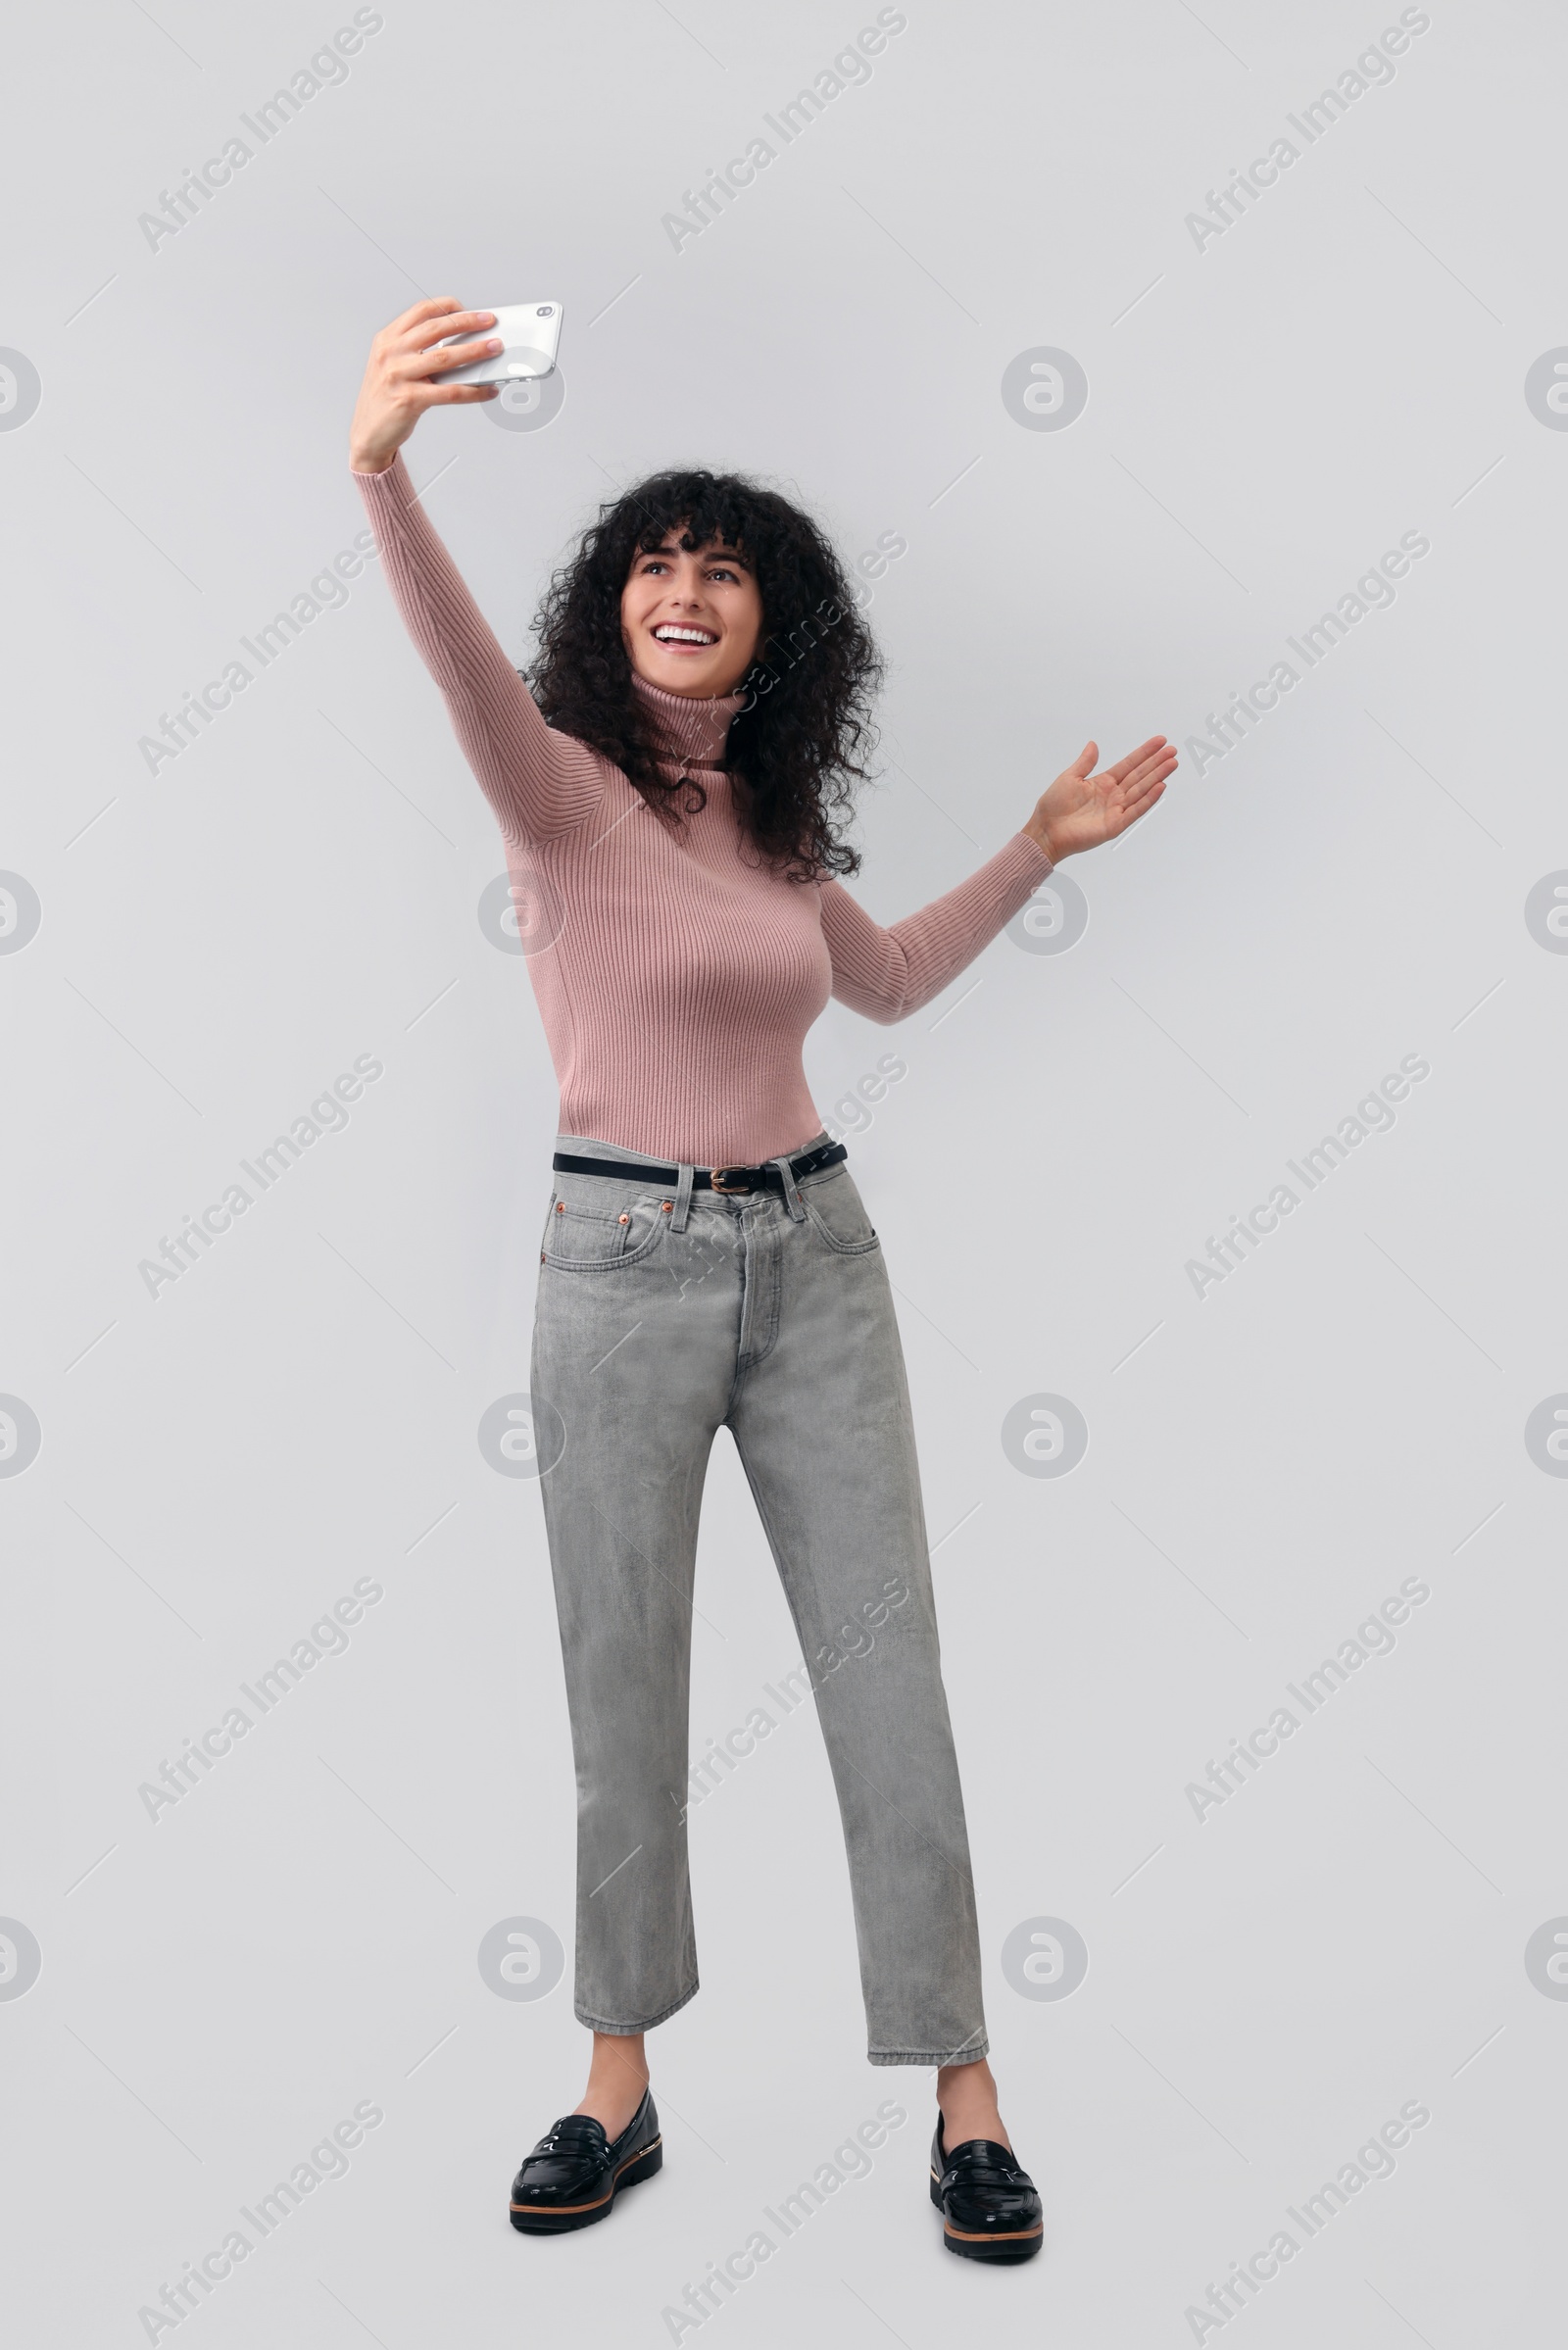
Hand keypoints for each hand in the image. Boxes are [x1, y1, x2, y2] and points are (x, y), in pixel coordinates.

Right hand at [348, 297, 501, 473]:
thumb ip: (417, 350)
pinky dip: (473, 391)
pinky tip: (486, 390)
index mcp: (387, 339)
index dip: (447, 307)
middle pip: (436, 329)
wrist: (368, 433)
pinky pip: (449, 392)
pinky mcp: (409, 400)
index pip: (421, 311)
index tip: (467, 309)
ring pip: (445, 357)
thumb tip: (458, 343)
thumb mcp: (393, 365)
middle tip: (490, 321)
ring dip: (475, 351)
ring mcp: (399, 375)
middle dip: (467, 322)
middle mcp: (391, 353)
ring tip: (494, 348)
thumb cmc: (385, 398)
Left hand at [1024, 735, 1176, 862]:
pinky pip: (1135, 810)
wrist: (1046, 831)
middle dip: (1156, 762)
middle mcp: (1113, 795)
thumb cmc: (1053, 807)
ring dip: (1157, 776)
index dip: (1144, 753)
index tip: (1159, 741)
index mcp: (1103, 783)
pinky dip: (1148, 799)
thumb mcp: (1070, 777)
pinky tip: (1160, 786)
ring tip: (1172, 763)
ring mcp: (1116, 810)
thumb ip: (1085, 762)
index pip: (1129, 765)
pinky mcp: (1115, 825)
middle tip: (1173, 750)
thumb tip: (1093, 744)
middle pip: (1139, 775)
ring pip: (1141, 790)